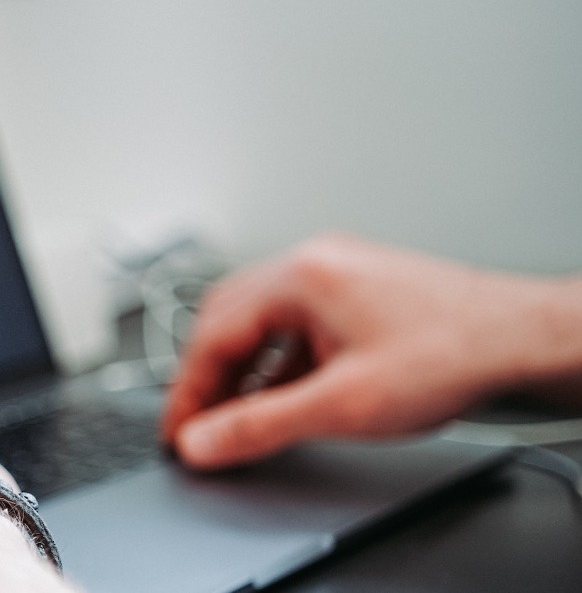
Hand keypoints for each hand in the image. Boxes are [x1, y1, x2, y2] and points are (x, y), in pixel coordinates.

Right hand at [163, 234, 581, 469]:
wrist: (526, 340)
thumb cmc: (454, 354)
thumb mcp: (343, 405)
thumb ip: (261, 425)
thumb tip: (204, 440)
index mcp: (300, 276)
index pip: (214, 334)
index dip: (187, 391)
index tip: (177, 430)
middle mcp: (314, 262)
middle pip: (229, 319)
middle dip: (207, 376)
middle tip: (195, 423)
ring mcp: (337, 272)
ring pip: (261, 320)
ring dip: (242, 369)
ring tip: (235, 416)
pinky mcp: (357, 290)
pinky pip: (294, 323)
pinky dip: (276, 361)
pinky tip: (281, 394)